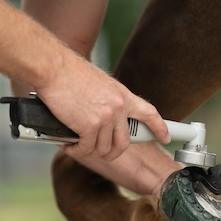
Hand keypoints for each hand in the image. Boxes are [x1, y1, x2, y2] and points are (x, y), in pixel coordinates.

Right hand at [37, 55, 168, 160]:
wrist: (54, 68)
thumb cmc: (70, 73)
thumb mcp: (100, 84)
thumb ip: (108, 101)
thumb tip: (105, 119)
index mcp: (122, 95)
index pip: (149, 113)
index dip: (159, 128)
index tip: (166, 138)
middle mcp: (118, 108)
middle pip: (124, 143)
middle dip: (111, 153)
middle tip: (99, 152)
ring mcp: (105, 118)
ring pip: (103, 149)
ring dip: (89, 151)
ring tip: (77, 145)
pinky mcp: (89, 126)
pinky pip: (86, 148)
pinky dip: (76, 150)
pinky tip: (69, 144)